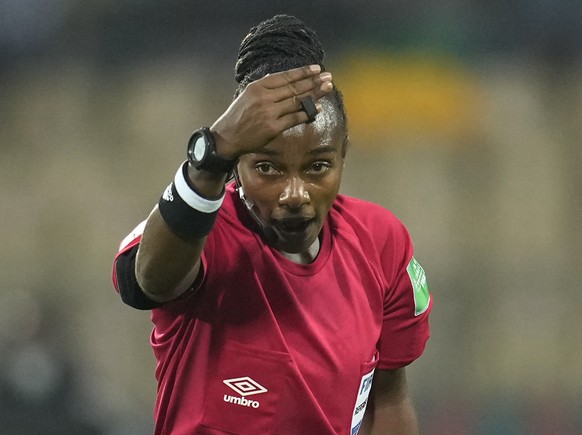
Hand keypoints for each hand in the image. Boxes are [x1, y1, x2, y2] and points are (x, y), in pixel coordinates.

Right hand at [209, 65, 332, 159]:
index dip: (302, 72)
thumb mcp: (248, 95)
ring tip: (327, 88)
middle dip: (313, 81)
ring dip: (314, 94)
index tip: (316, 68)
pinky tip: (318, 108)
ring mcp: (269, 113)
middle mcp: (264, 98)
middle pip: (294, 87)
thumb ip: (265, 87)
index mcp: (257, 87)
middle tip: (328, 77)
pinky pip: (294, 118)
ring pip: (296, 101)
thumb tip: (284, 79)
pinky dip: (307, 113)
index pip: (285, 77)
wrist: (227, 137)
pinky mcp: (273, 127)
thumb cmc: (238, 116)